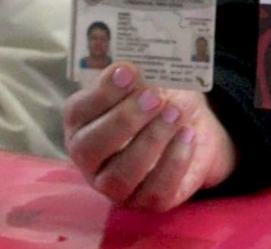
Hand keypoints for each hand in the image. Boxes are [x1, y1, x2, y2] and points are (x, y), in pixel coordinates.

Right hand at [63, 63, 237, 210]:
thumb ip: (141, 75)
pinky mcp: (145, 201)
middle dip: (124, 120)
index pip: (78, 111)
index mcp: (83, 122)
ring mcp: (115, 185)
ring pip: (120, 175)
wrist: (192, 126)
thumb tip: (139, 70)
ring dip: (150, 141)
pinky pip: (155, 191)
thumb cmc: (162, 99)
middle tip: (154, 97)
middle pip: (90, 148)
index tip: (129, 71)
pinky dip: (174, 161)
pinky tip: (188, 135)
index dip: (102, 92)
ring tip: (175, 114)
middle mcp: (91, 158)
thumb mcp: (152, 80)